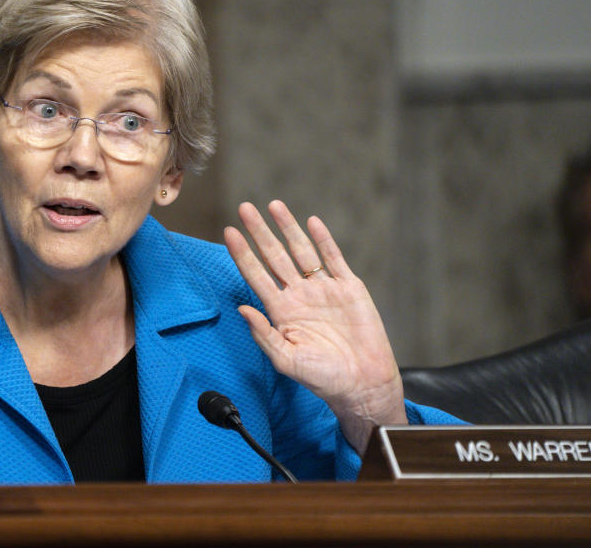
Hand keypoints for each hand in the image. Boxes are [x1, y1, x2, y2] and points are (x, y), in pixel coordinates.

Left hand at [224, 200, 405, 452]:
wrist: (362, 384)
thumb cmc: (322, 377)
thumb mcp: (286, 360)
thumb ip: (263, 334)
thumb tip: (241, 308)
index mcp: (281, 310)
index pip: (256, 275)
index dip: (242, 254)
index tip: (228, 232)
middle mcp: (299, 295)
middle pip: (275, 256)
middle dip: (260, 233)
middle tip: (245, 208)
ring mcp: (323, 289)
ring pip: (302, 251)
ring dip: (288, 228)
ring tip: (274, 205)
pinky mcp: (348, 288)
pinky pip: (334, 258)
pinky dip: (324, 240)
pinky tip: (312, 222)